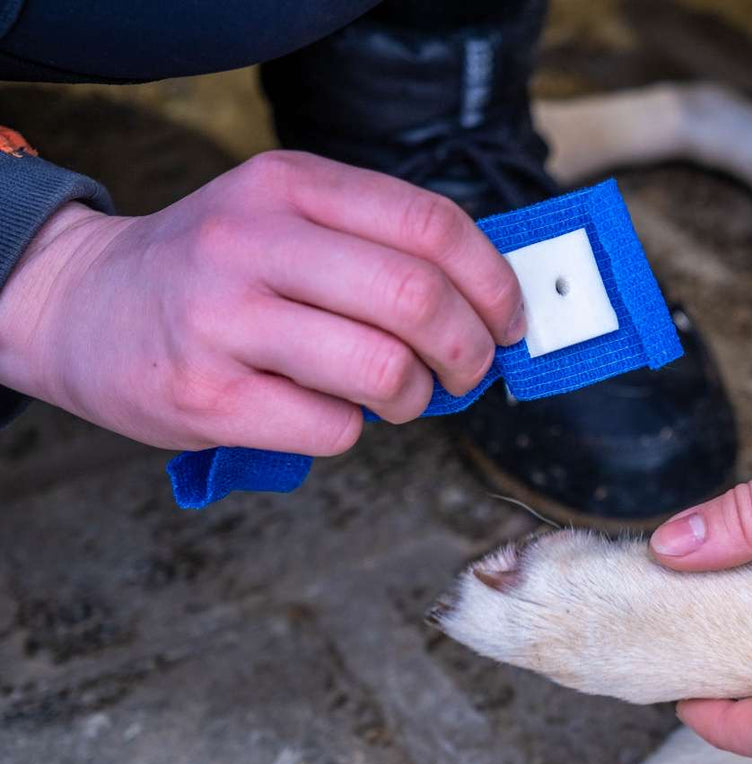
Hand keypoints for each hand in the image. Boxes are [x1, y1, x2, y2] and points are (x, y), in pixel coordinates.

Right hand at [0, 150, 522, 451]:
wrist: (81, 306)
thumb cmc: (215, 269)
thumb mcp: (286, 217)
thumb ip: (379, 244)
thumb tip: (493, 307)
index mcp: (290, 186)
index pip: (432, 225)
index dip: (493, 282)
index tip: (510, 320)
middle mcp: (253, 242)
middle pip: (418, 300)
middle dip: (470, 351)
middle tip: (467, 370)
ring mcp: (225, 320)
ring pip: (383, 372)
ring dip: (416, 397)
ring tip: (400, 395)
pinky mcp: (206, 397)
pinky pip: (333, 428)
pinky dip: (351, 429)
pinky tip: (323, 410)